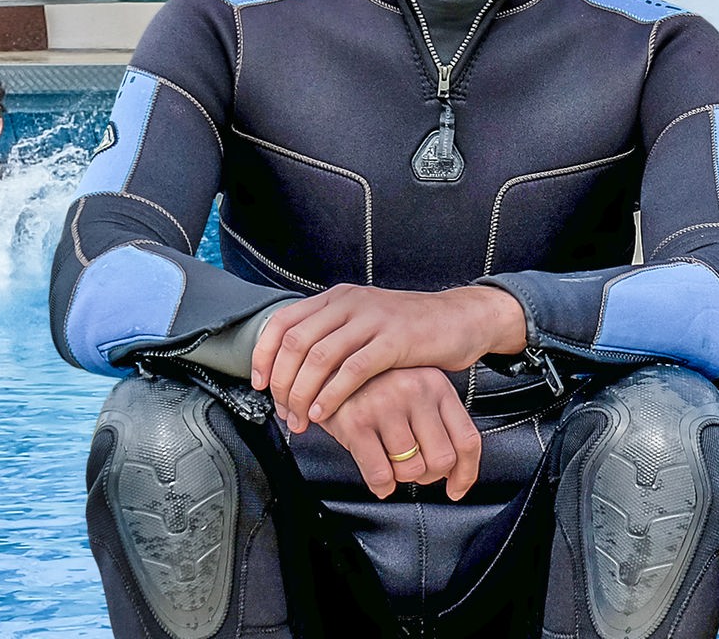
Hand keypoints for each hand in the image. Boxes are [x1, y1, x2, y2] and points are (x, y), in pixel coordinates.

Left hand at [252, 284, 525, 432]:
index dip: (264, 355)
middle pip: (295, 342)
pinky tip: (324, 414)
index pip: (282, 322)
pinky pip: (352, 370)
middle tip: (282, 412)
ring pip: (319, 356)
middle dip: (282, 382)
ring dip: (302, 393)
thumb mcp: (363, 323)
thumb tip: (293, 368)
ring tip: (300, 420)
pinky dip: (332, 395)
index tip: (259, 385)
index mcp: (335, 298)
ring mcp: (371, 319)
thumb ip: (332, 337)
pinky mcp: (394, 340)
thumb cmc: (408, 331)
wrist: (460, 320)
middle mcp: (347, 303)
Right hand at [315, 366, 482, 499]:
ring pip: (412, 469)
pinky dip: (381, 485)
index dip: (465, 473)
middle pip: (442, 459)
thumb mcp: (410, 389)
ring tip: (388, 464)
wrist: (320, 366)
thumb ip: (434, 419)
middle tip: (411, 470)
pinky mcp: (357, 421)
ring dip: (400, 477)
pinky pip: (381, 473)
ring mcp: (386, 404)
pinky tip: (376, 477)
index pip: (467, 440)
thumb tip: (456, 471)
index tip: (455, 488)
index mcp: (435, 383)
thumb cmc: (368, 384)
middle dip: (427, 475)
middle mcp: (414, 390)